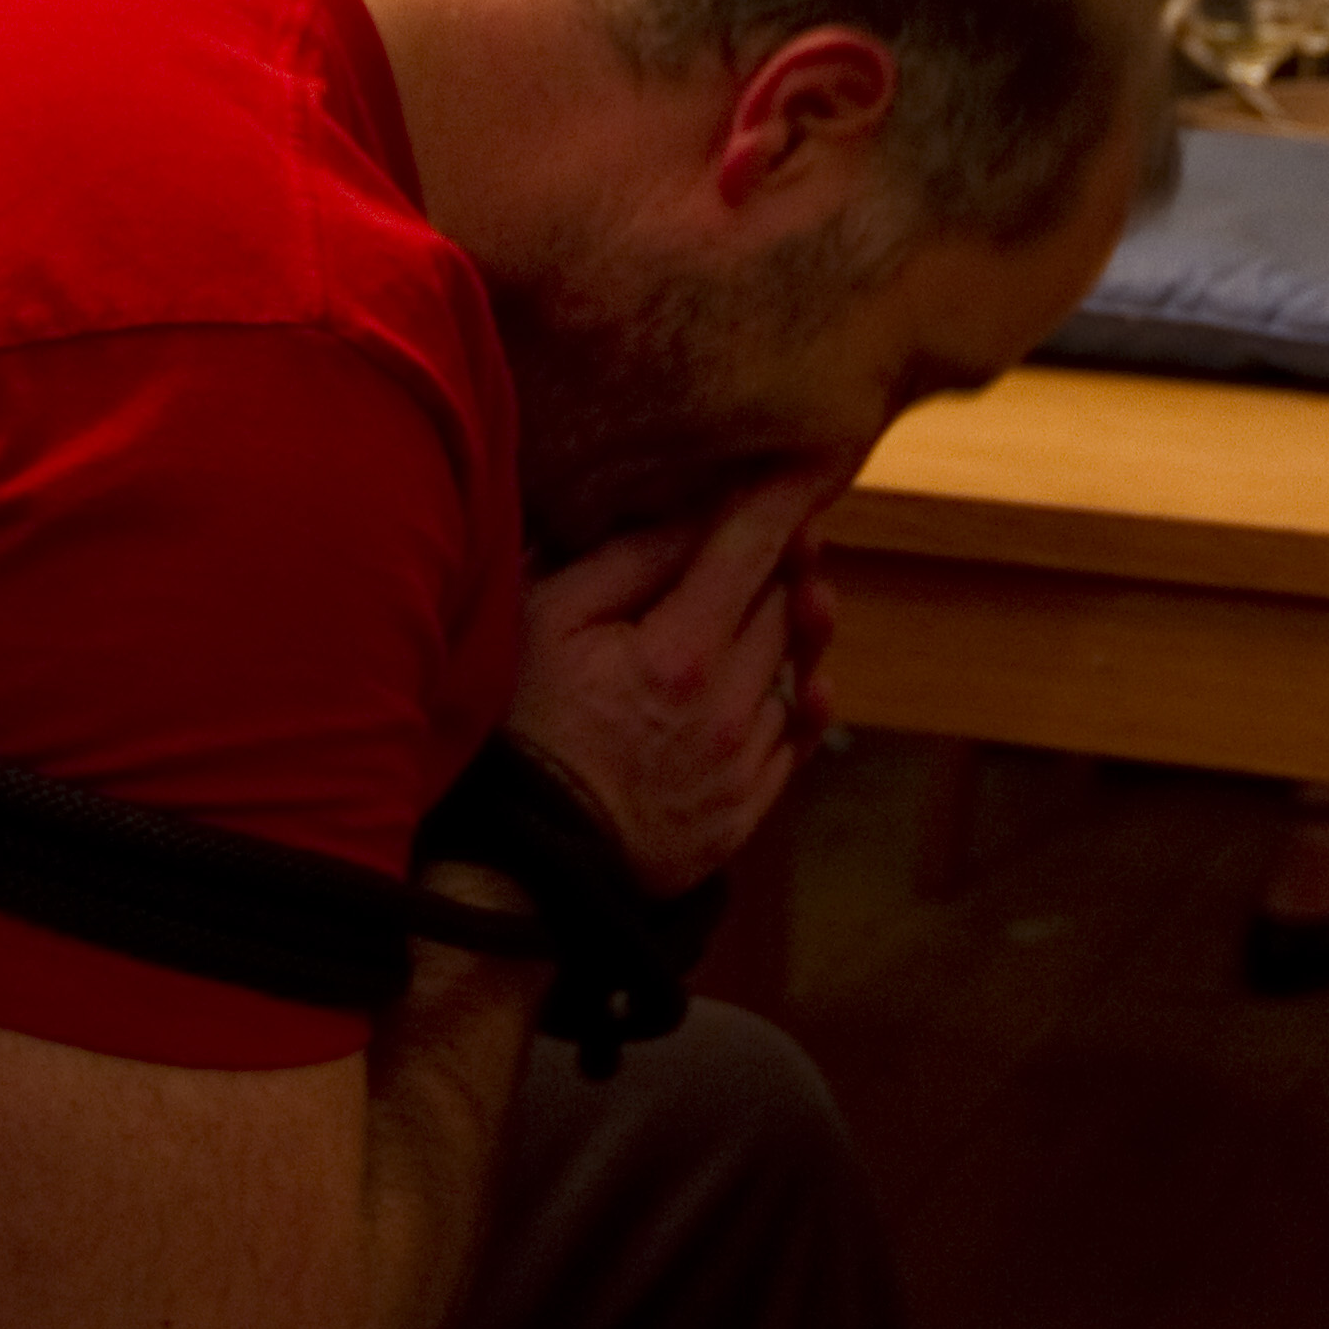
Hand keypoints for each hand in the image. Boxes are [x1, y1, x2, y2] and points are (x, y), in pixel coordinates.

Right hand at [499, 465, 836, 893]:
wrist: (520, 866)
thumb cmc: (522, 729)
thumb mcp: (551, 622)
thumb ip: (629, 561)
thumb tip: (694, 511)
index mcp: (678, 653)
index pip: (749, 551)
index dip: (781, 500)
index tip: (808, 462)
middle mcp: (726, 710)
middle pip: (782, 606)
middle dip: (785, 562)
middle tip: (781, 531)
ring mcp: (740, 768)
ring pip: (796, 671)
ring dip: (792, 631)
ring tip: (792, 601)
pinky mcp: (742, 814)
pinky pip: (796, 743)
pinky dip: (800, 704)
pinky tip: (799, 684)